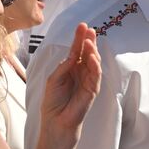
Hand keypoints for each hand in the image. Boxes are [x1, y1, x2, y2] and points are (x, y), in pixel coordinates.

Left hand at [38, 24, 100, 138]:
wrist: (55, 122)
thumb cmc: (53, 102)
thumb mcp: (54, 79)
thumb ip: (64, 67)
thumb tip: (74, 55)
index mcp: (70, 69)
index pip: (76, 51)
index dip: (79, 38)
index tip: (82, 25)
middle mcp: (80, 73)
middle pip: (87, 53)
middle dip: (89, 41)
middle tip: (90, 29)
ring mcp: (88, 81)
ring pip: (93, 62)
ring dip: (92, 51)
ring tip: (89, 41)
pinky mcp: (92, 90)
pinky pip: (96, 75)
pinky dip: (95, 65)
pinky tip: (92, 57)